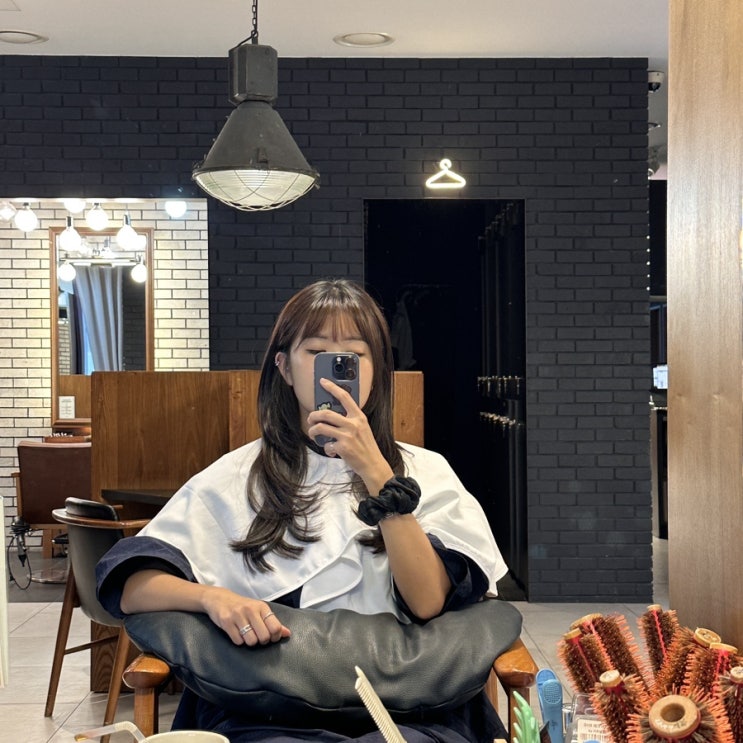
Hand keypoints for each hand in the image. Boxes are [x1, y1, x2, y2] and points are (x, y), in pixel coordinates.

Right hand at [201, 586, 290, 646]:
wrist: (220, 599)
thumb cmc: (243, 607)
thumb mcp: (259, 611)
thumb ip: (274, 622)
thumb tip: (287, 634)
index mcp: (262, 607)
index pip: (275, 627)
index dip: (275, 637)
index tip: (270, 637)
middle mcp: (251, 610)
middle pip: (264, 636)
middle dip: (262, 641)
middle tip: (258, 637)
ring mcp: (238, 616)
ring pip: (251, 641)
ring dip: (250, 642)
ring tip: (247, 635)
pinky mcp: (226, 622)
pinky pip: (238, 641)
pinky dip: (239, 641)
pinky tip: (237, 633)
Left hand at [307, 377, 393, 493]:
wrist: (373, 464)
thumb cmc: (366, 446)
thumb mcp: (363, 428)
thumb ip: (350, 420)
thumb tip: (331, 416)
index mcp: (359, 416)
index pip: (345, 397)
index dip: (332, 387)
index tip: (323, 381)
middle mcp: (353, 424)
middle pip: (326, 413)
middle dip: (313, 415)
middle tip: (310, 419)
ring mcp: (347, 436)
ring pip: (321, 427)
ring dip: (313, 431)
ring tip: (314, 434)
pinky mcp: (342, 448)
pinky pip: (327, 445)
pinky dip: (326, 449)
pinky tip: (331, 452)